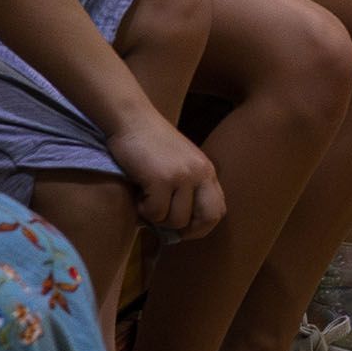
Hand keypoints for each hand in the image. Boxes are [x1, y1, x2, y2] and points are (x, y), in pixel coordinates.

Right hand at [104, 113, 224, 240]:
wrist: (132, 120)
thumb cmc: (151, 144)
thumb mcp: (180, 164)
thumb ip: (188, 188)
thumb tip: (180, 229)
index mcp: (207, 171)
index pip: (218, 210)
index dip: (202, 227)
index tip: (183, 231)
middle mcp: (201, 173)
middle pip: (206, 218)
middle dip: (185, 230)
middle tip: (164, 225)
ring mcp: (183, 176)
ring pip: (175, 220)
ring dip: (156, 218)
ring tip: (146, 199)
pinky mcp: (162, 179)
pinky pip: (155, 213)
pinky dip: (142, 210)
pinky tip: (138, 193)